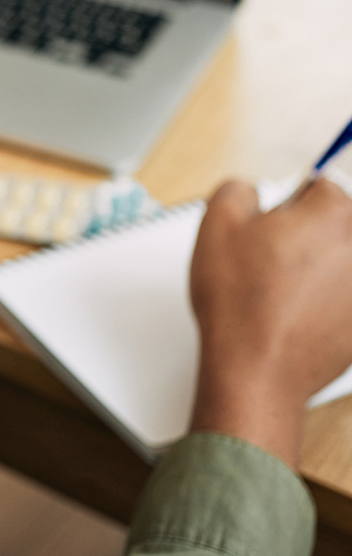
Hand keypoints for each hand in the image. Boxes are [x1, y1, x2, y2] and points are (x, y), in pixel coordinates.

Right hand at [189, 178, 351, 468]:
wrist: (257, 369)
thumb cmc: (241, 301)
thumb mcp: (216, 222)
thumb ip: (238, 188)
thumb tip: (251, 193)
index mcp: (335, 215)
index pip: (319, 186)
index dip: (286, 204)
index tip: (269, 226)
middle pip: (336, 225)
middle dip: (305, 236)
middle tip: (268, 259)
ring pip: (338, 264)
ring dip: (315, 271)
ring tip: (277, 292)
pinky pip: (341, 299)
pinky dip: (323, 304)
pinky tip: (291, 316)